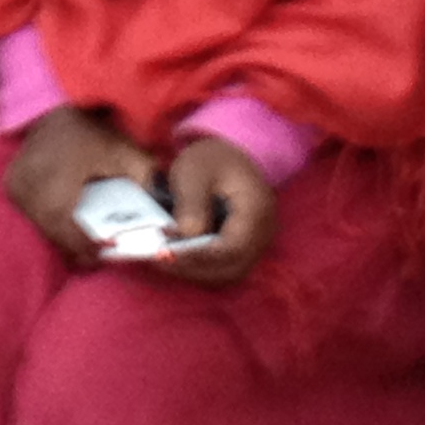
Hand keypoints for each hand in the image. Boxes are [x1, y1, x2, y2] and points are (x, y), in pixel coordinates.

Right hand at [5, 105, 158, 265]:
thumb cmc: (95, 131)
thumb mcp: (125, 152)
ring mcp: (16, 180)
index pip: (63, 219)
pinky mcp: (11, 183)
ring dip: (61, 233)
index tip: (103, 251)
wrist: (60, 105)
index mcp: (57, 170)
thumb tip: (162, 213)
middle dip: (75, 243)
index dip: (82, 242)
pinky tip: (66, 220)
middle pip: (51, 227)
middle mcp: (30, 177)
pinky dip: (48, 221)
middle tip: (98, 251)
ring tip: (85, 240)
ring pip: (40, 222)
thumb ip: (144, 179)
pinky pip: (30, 213)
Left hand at [161, 135, 277, 287]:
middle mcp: (264, 233)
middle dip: (193, 267)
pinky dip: (201, 265)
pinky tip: (177, 255)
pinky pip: (225, 266)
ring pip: (228, 271)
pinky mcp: (245, 247)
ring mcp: (257, 243)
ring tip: (164, 258)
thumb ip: (191, 205)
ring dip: (195, 270)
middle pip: (231, 267)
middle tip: (159, 259)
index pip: (231, 247)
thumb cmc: (211, 158)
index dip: (198, 256)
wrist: (228, 153)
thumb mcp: (194, 173)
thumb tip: (184, 237)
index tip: (166, 254)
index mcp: (257, 210)